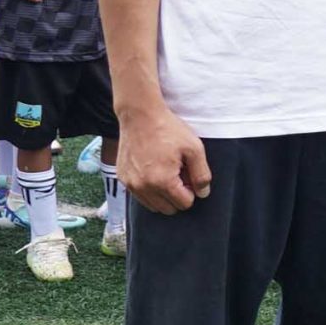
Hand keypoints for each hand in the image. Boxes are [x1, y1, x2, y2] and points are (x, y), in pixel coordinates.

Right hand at [117, 99, 210, 214]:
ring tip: (166, 172)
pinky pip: (139, 196)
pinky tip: (153, 171)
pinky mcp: (122, 178)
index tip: (189, 175)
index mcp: (162, 181)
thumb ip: (201, 175)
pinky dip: (149, 190)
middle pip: (168, 209)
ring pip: (152, 206)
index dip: (191, 191)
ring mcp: (130, 184)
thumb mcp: (194, 148)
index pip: (184, 204)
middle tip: (179, 174)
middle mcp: (143, 187)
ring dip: (163, 196)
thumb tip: (203, 194)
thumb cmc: (168, 129)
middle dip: (177, 196)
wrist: (140, 115)